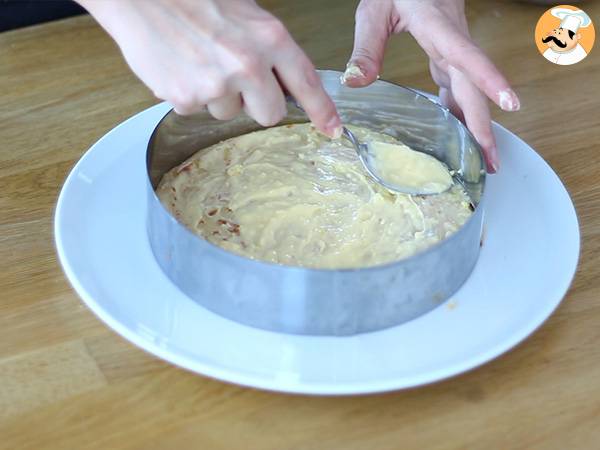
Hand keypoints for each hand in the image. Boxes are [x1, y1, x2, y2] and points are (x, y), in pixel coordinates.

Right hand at [76, 0, 341, 136]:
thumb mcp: (245, 12)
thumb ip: (268, 48)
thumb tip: (283, 81)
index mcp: (269, 38)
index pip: (307, 84)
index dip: (323, 111)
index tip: (333, 129)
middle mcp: (248, 64)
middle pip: (270, 114)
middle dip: (258, 105)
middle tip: (238, 82)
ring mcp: (217, 84)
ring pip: (229, 113)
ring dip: (218, 96)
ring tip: (199, 60)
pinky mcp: (186, 98)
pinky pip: (196, 110)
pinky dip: (189, 94)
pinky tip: (180, 66)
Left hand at [343, 0, 519, 171]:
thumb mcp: (374, 9)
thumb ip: (366, 46)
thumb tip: (356, 82)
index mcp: (437, 26)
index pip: (466, 56)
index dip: (489, 80)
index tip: (509, 104)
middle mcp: (453, 38)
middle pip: (473, 85)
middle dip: (483, 125)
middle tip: (490, 161)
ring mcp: (453, 45)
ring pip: (469, 87)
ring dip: (475, 122)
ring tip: (481, 156)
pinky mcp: (447, 51)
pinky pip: (457, 83)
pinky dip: (458, 109)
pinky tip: (457, 130)